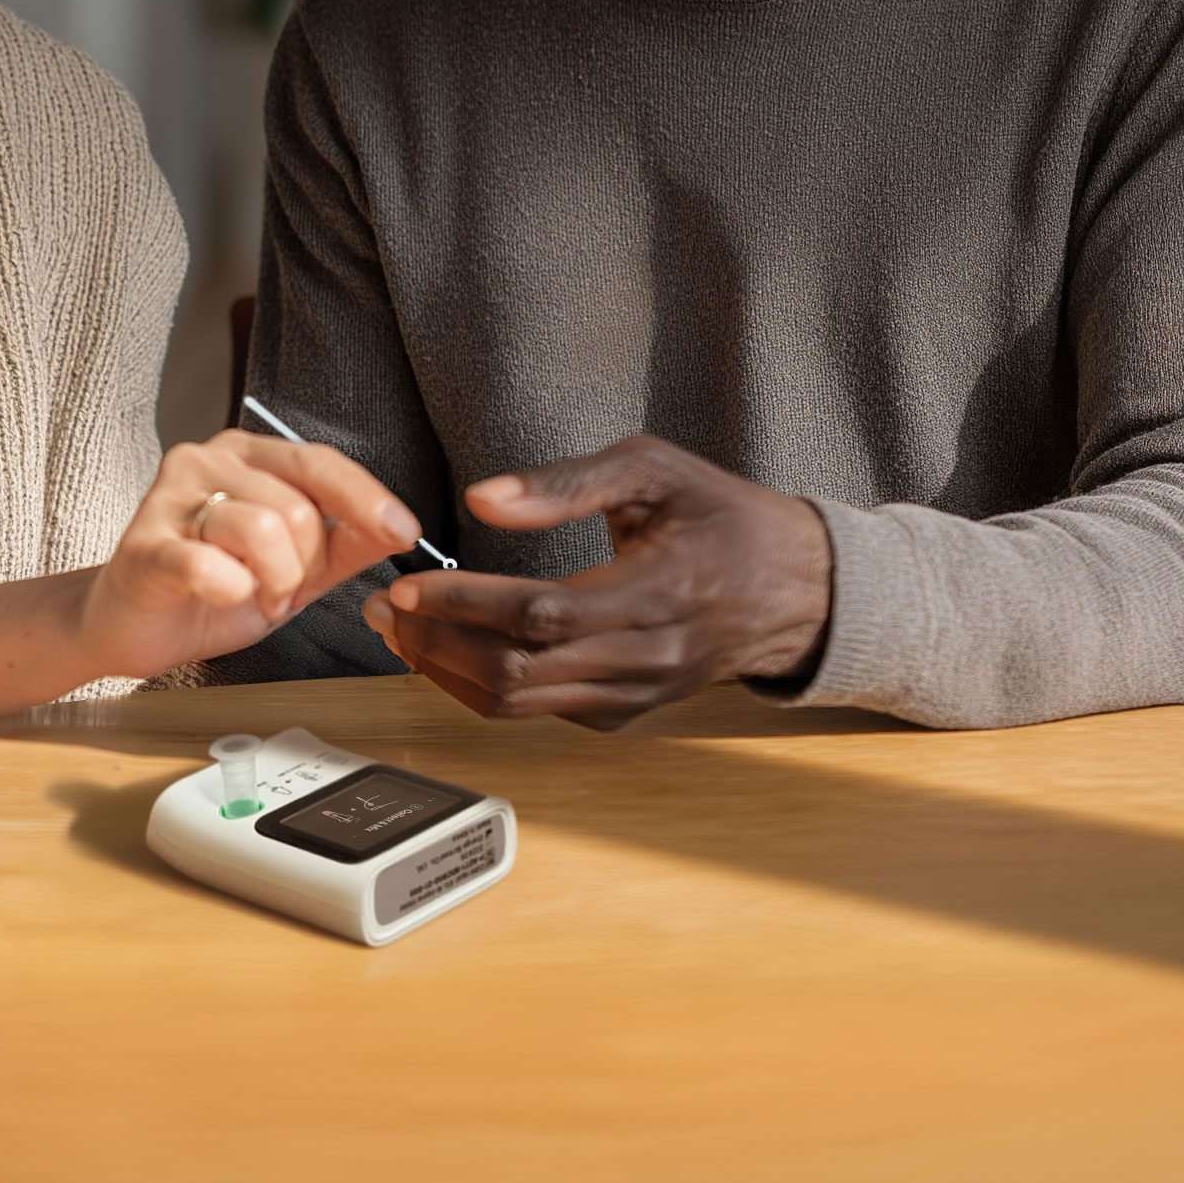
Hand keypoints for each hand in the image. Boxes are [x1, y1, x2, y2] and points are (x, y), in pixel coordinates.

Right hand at [80, 428, 421, 679]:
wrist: (128, 626)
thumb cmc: (208, 588)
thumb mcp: (292, 568)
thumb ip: (342, 545)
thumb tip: (399, 530)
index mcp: (247, 455)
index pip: (320, 462)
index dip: (367, 498)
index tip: (405, 531)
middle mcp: (207, 459)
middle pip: (297, 506)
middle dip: (305, 566)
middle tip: (283, 593)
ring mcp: (171, 497)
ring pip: (261, 530)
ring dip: (272, 583)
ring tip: (253, 596)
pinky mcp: (145, 544)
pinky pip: (210, 564)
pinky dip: (231, 590)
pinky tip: (220, 594)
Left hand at [361, 433, 831, 730]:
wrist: (797, 589)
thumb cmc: (723, 516)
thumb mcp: (656, 468)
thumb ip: (567, 482)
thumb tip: (483, 498)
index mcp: (658, 591)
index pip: (542, 614)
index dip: (467, 606)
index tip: (411, 586)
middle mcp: (649, 657)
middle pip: (522, 673)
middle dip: (439, 646)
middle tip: (386, 611)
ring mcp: (639, 694)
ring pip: (525, 706)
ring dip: (450, 674)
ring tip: (402, 634)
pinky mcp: (629, 713)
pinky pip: (544, 714)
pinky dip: (487, 690)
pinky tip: (452, 654)